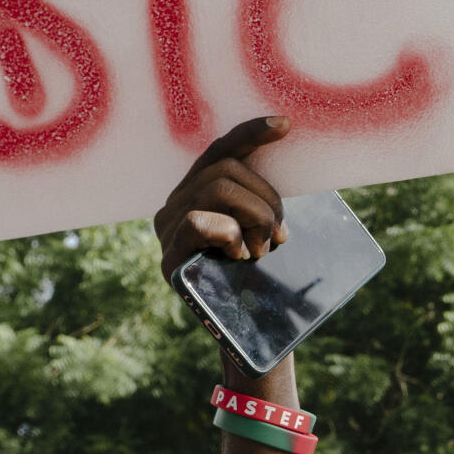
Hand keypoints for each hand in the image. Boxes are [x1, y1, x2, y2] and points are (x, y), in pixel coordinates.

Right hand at [154, 116, 291, 284]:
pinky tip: (238, 255)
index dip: (251, 134)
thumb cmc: (251, 276)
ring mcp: (167, 230)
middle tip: (280, 236)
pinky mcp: (168, 258)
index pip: (221, 151)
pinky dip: (228, 234)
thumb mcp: (260, 229)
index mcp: (196, 192)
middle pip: (224, 171)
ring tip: (261, 249)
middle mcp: (175, 204)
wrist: (237, 329)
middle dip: (265, 199)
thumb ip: (261, 201)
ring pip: (217, 189)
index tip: (285, 125)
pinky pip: (198, 222)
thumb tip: (286, 167)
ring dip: (255, 217)